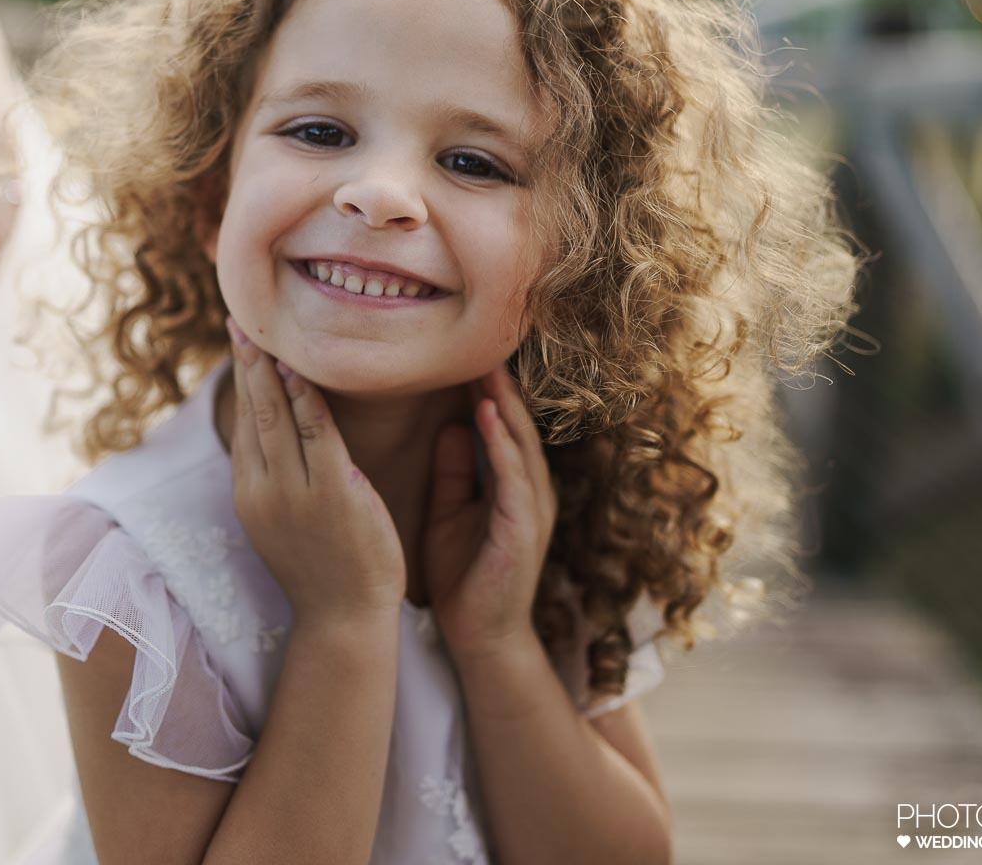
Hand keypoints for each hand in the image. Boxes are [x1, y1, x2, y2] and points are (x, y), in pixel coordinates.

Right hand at [224, 318, 406, 626]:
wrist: (343, 618)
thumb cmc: (324, 568)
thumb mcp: (284, 520)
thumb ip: (277, 478)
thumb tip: (277, 437)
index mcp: (249, 495)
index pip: (242, 425)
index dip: (240, 383)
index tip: (239, 345)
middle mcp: (262, 489)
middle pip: (252, 413)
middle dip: (246, 364)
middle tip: (241, 321)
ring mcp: (295, 491)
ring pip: (276, 416)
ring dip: (269, 370)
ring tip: (264, 333)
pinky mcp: (332, 491)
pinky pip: (316, 432)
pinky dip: (307, 396)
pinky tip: (300, 367)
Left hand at [422, 362, 557, 662]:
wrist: (478, 638)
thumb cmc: (463, 577)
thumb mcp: (451, 511)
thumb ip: (454, 470)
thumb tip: (449, 423)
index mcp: (512, 486)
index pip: (502, 427)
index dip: (486, 390)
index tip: (464, 352)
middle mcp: (530, 491)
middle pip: (517, 426)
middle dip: (500, 386)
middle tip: (480, 343)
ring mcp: (532, 510)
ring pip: (522, 445)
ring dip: (505, 405)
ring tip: (487, 367)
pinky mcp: (525, 530)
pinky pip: (515, 478)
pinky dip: (502, 446)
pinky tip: (488, 418)